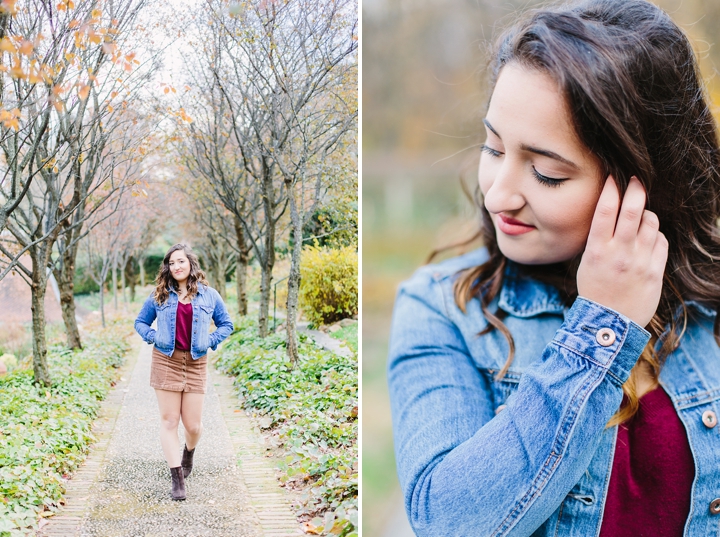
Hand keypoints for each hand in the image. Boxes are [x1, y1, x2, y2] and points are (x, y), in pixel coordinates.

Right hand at [577, 176, 667, 326]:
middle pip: (633, 210)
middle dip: (636, 189)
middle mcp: (620, 253)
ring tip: (640, 216)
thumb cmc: (594, 289)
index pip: (605, 210)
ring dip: (646, 214)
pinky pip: (661, 241)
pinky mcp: (656, 271)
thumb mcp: (587, 262)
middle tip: (636, 180)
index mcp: (597, 250)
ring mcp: (640, 262)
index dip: (611, 189)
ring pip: (651, 223)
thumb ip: (600, 238)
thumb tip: (611, 210)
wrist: (609, 323)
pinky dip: (656, 235)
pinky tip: (648, 239)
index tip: (614, 178)